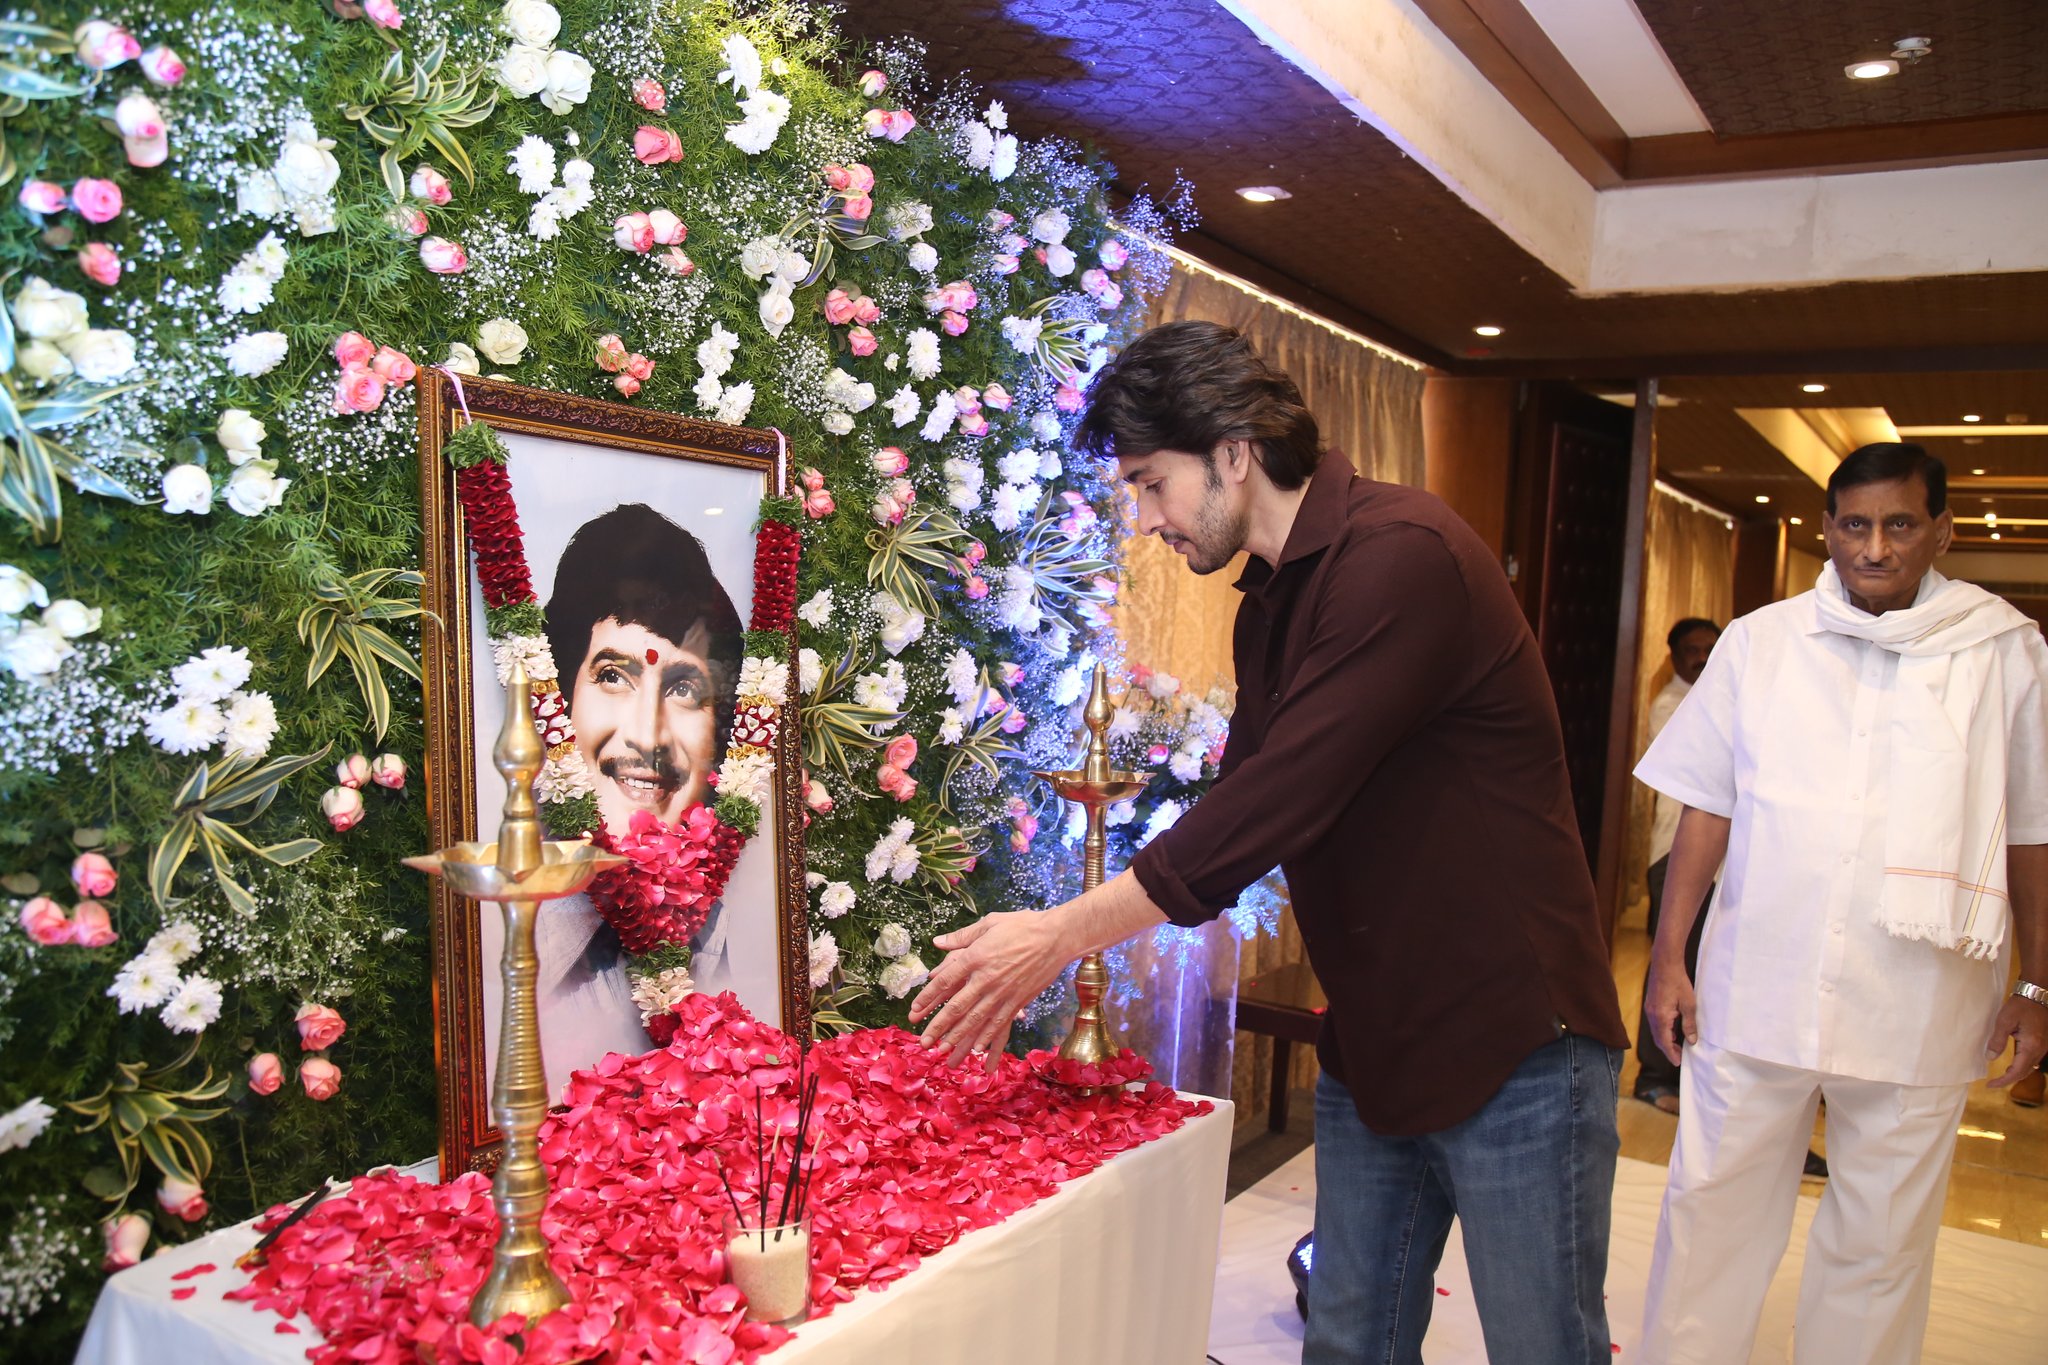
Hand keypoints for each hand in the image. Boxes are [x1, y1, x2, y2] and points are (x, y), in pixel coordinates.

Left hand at [909, 910, 1071, 1067]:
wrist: (1057, 937)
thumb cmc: (1023, 925)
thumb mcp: (990, 922)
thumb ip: (962, 936)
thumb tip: (937, 943)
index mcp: (976, 956)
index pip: (945, 981)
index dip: (927, 998)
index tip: (914, 1011)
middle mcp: (986, 978)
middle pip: (956, 1007)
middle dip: (938, 1027)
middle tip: (923, 1043)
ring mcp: (1003, 992)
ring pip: (976, 1020)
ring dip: (958, 1038)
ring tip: (944, 1052)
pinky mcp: (1018, 1000)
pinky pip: (1000, 1023)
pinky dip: (987, 1037)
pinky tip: (976, 1049)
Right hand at [1642, 953, 1697, 1068]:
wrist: (1665, 964)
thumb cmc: (1678, 983)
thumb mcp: (1689, 1005)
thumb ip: (1689, 1024)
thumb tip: (1692, 1040)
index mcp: (1661, 1017)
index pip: (1664, 1042)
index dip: (1671, 1053)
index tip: (1678, 1062)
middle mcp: (1652, 1016)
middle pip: (1658, 1039)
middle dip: (1668, 1049)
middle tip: (1679, 1056)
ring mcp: (1649, 1010)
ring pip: (1655, 1031)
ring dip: (1665, 1040)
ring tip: (1678, 1045)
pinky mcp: (1650, 1005)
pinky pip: (1655, 1024)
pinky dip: (1662, 1031)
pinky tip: (1671, 1030)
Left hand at [1985, 995, 2047, 1087]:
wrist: (2037, 994)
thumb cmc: (2020, 1005)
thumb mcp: (2004, 1021)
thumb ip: (1997, 1041)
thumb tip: (1990, 1058)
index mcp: (2031, 1047)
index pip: (2017, 1072)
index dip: (2004, 1081)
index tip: (1990, 1085)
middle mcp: (2040, 1050)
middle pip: (2025, 1072)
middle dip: (2009, 1079)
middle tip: (1993, 1082)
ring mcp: (2044, 1046)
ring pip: (2030, 1066)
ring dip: (2016, 1073)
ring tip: (2001, 1076)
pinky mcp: (2043, 1042)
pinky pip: (2033, 1059)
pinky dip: (2022, 1065)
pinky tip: (2013, 1064)